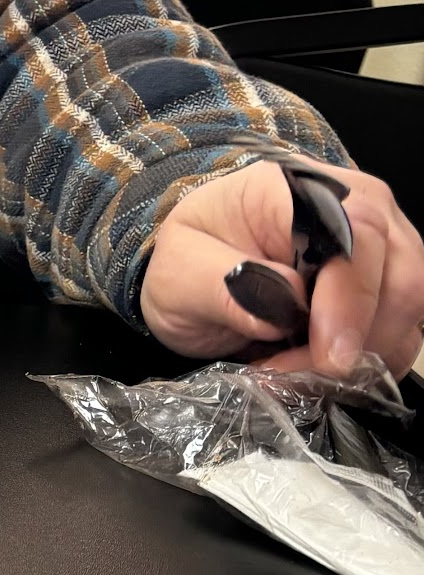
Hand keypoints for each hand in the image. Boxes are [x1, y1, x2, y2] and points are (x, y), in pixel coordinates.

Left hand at [141, 158, 423, 378]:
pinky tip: (312, 373)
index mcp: (302, 191)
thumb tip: (282, 307)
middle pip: (400, 280)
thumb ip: (225, 286)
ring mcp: (381, 247)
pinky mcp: (385, 286)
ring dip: (358, 360)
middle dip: (354, 345)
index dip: (353, 301)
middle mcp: (360, 208)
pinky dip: (365, 366)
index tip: (330, 357)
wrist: (196, 271)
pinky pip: (400, 333)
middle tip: (289, 376)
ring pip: (406, 314)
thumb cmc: (189, 263)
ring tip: (290, 374)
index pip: (359, 235)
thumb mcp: (179, 275)